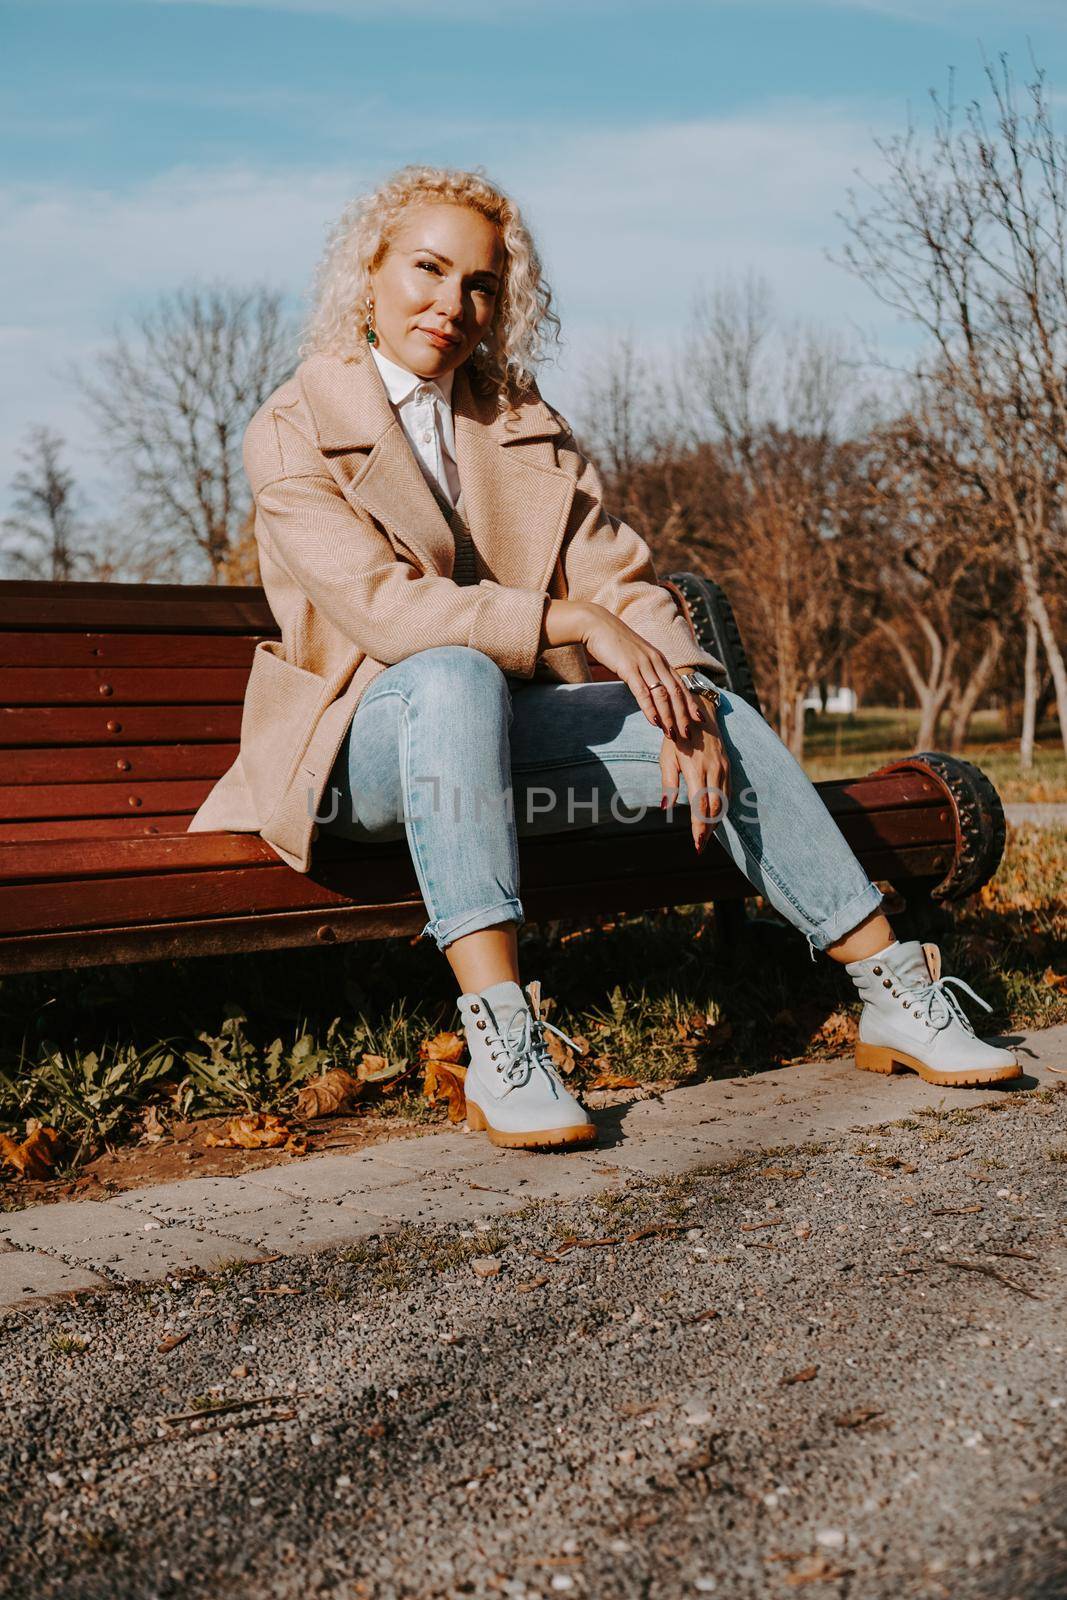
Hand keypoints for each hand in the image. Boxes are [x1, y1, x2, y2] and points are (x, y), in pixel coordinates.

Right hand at [579, 605, 707, 741]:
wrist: (596, 624)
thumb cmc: (614, 642)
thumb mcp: (635, 657)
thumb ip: (645, 670)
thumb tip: (649, 687)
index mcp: (660, 659)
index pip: (681, 685)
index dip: (691, 704)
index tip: (699, 720)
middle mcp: (656, 661)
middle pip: (676, 693)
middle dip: (683, 715)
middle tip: (688, 735)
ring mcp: (643, 664)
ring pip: (662, 694)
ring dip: (669, 716)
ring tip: (672, 734)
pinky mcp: (628, 668)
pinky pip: (643, 691)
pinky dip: (650, 708)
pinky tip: (654, 721)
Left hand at [659, 711, 730, 853]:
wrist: (699, 714)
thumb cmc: (677, 737)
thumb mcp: (667, 758)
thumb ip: (668, 783)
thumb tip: (665, 808)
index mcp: (696, 771)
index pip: (700, 807)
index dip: (699, 828)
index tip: (697, 844)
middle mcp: (714, 771)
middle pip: (715, 809)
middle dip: (708, 829)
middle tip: (700, 845)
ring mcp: (724, 769)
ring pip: (723, 802)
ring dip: (716, 820)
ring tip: (706, 835)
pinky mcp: (728, 767)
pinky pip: (728, 792)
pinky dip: (722, 807)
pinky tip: (715, 816)